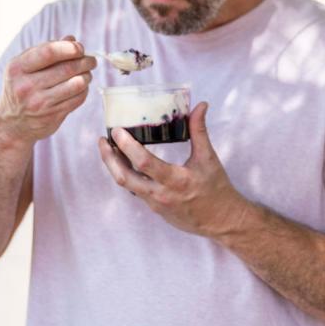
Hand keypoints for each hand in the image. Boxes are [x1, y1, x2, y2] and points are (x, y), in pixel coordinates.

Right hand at [0, 36, 95, 142]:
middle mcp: (26, 86)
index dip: (70, 48)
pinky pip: (78, 98)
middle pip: (67, 68)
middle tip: (91, 59)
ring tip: (87, 73)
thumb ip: (46, 50)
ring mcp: (39, 103)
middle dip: (85, 61)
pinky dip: (84, 90)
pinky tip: (81, 87)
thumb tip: (71, 39)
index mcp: (17, 68)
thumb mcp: (24, 66)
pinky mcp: (52, 116)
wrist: (11, 123)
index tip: (80, 47)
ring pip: (77, 84)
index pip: (49, 52)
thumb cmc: (21, 87)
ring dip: (87, 75)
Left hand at [97, 102, 250, 237]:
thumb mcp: (209, 158)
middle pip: (124, 177)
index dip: (127, 146)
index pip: (143, 162)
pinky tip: (126, 164)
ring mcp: (155, 203)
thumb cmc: (216, 188)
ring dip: (114, 166)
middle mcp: (161, 194)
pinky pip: (135, 190)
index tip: (117, 131)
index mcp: (176, 179)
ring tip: (109, 149)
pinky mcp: (155, 209)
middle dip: (109, 158)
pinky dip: (127, 175)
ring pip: (126, 185)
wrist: (221, 220)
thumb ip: (199, 131)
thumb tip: (200, 106)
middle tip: (103, 140)